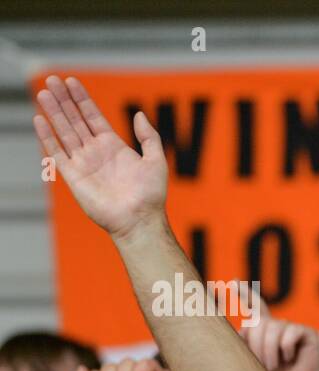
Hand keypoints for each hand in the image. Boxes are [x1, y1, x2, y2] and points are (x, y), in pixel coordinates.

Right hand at [33, 76, 167, 241]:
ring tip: (44, 92)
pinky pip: (57, 152)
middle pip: (75, 120)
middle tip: (52, 79)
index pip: (93, 117)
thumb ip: (149, 137)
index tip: (72, 81)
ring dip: (54, 112)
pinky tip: (40, 119)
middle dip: (64, 100)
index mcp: (114, 146)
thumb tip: (140, 114)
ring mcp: (83, 163)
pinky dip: (48, 136)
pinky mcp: (73, 176)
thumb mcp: (156, 160)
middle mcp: (96, 152)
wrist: (139, 219)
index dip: (82, 99)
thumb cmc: (151, 195)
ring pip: (65, 131)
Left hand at [238, 293, 318, 370]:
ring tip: (276, 366)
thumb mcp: (253, 364)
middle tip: (265, 366)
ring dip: (270, 350)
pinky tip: (291, 359)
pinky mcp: (308, 333)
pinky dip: (286, 348)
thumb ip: (244, 345)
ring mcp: (293, 328)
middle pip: (257, 322)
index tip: (233, 282)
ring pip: (272, 327)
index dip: (245, 294)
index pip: (255, 307)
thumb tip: (237, 329)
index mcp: (264, 332)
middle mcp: (278, 326)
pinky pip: (290, 332)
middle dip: (256, 345)